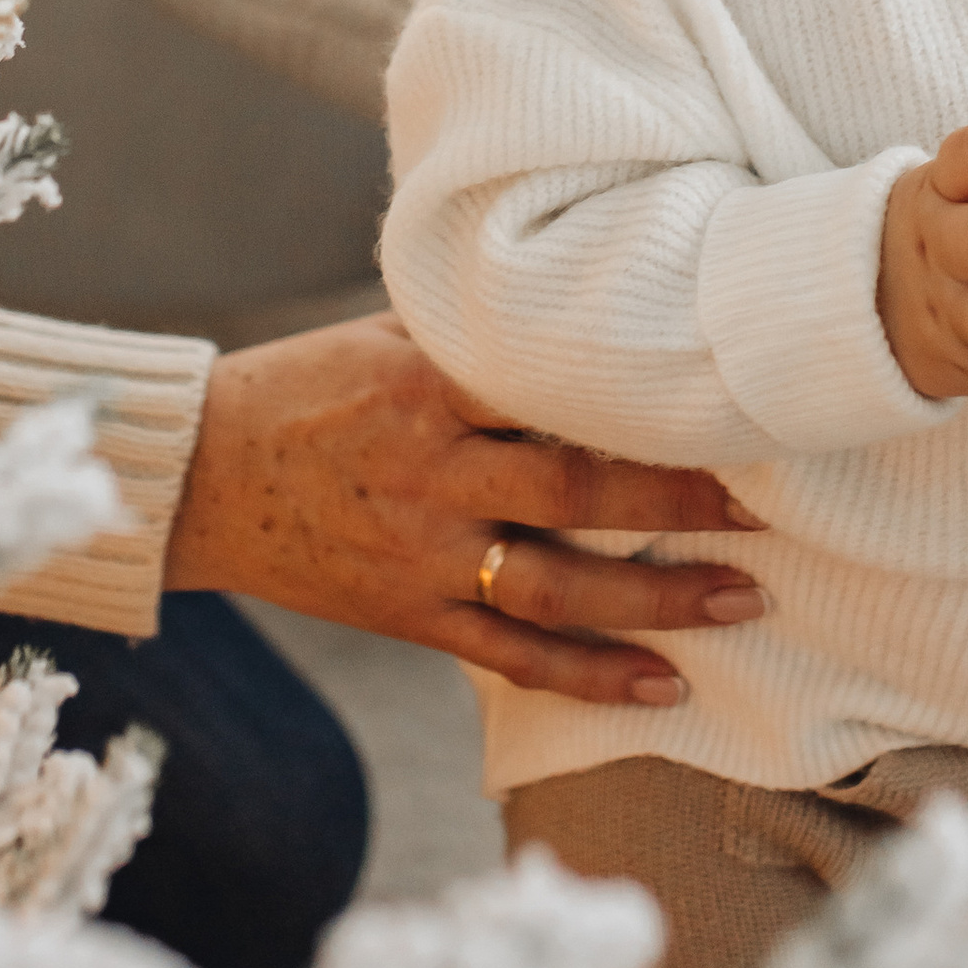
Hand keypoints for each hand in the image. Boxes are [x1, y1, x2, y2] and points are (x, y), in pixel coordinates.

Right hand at [163, 311, 765, 702]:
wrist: (197, 475)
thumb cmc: (305, 385)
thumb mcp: (384, 334)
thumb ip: (478, 329)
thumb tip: (595, 282)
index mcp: (427, 385)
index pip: (553, 386)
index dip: (643, 399)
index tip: (726, 396)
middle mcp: (429, 473)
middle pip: (574, 493)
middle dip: (679, 504)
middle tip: (769, 509)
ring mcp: (420, 554)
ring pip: (556, 589)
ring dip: (657, 600)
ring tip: (746, 600)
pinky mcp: (409, 614)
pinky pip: (511, 658)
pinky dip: (590, 678)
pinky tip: (663, 685)